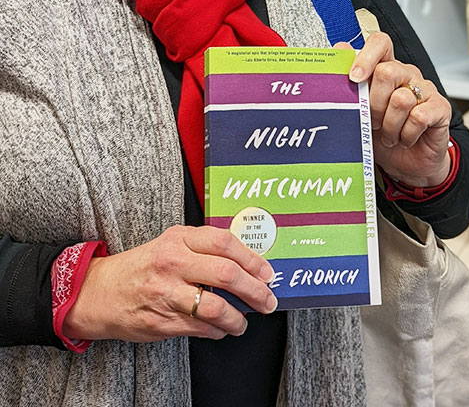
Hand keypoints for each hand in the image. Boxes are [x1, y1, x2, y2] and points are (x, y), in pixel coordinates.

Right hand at [63, 225, 276, 342]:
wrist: (100, 292)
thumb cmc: (144, 266)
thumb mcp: (172, 244)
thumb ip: (204, 248)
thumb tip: (247, 264)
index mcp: (179, 239)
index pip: (224, 243)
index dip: (252, 259)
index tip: (267, 272)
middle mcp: (173, 263)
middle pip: (226, 274)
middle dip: (255, 290)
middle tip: (267, 299)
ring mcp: (167, 293)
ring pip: (216, 307)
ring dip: (238, 318)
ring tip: (244, 321)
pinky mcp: (162, 321)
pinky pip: (201, 328)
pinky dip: (218, 330)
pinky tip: (221, 328)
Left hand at [336, 33, 451, 187]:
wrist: (406, 165)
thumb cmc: (382, 135)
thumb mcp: (360, 111)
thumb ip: (351, 82)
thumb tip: (339, 48)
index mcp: (386, 68)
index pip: (380, 43)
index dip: (366, 56)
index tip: (354, 78)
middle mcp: (406, 75)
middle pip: (387, 72)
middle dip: (374, 104)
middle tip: (372, 122)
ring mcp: (425, 90)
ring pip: (401, 99)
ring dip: (390, 126)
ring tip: (390, 135)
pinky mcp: (440, 108)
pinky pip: (419, 117)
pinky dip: (407, 134)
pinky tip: (406, 139)